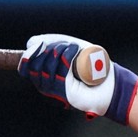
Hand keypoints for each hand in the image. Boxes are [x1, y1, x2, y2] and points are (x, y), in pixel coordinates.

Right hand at [19, 34, 137, 123]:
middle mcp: (47, 88)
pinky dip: (67, 55)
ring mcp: (56, 92)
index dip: (28, 55)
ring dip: (59, 50)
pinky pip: (60, 71)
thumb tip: (30, 42)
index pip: (25, 68)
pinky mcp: (67, 94)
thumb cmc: (92, 67)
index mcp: (45, 78)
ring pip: (46, 67)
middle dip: (47, 49)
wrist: (112, 85)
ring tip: (74, 47)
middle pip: (34, 65)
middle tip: (64, 44)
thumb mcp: (70, 48)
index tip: (38, 44)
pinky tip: (76, 49)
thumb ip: (50, 42)